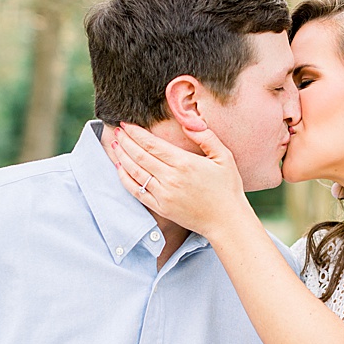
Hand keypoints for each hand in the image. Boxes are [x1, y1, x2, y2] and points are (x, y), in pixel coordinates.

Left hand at [110, 120, 246, 238]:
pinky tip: (120, 168)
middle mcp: (171, 178)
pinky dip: (124, 178)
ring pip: (134, 172)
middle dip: (125, 141)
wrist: (226, 221)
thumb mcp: (224, 157)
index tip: (127, 124)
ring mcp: (163, 194)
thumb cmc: (228, 188)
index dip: (136, 133)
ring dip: (122, 157)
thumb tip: (188, 122)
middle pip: (139, 155)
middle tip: (117, 131)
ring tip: (116, 145)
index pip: (152, 144)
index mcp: (185, 163)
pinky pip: (136, 191)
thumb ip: (206, 137)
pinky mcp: (160, 207)